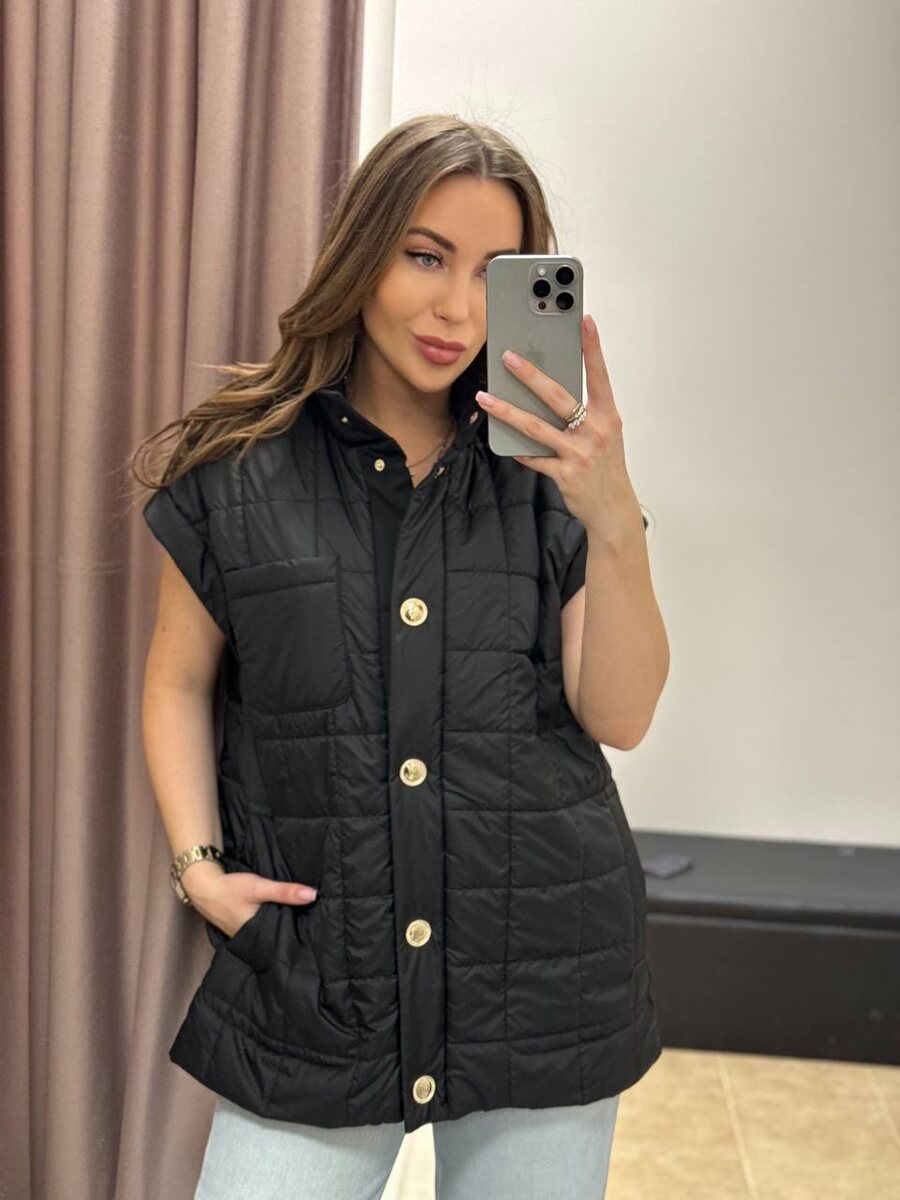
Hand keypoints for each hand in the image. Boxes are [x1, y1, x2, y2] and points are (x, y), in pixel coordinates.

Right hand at [181, 862, 317, 939]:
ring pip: (267, 934)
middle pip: (275, 938)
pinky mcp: (239, 928)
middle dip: (290, 933)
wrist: (203, 886)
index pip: (283, 941)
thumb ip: (285, 892)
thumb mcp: (260, 887)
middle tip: (312, 930)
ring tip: (300, 925)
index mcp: (257, 934)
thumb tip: (313, 895)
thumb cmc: (231, 889)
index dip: (298, 938)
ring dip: (279, 928)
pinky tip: (277, 918)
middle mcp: (250, 939)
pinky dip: (267, 924)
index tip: (316, 936)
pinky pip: (258, 930)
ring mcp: (243, 935)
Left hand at [475, 314, 643, 546]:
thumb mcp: (604, 434)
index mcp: (608, 416)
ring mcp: (579, 454)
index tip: (585, 321)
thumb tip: (548, 390)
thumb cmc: (606, 466)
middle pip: (558, 397)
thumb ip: (583, 412)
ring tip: (485, 398)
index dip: (593, 348)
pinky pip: (534, 458)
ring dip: (507, 411)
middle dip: (531, 375)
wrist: (613, 508)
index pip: (599, 375)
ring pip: (536, 427)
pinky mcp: (565, 474)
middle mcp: (596, 432)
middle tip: (508, 357)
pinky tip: (505, 442)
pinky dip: (520, 450)